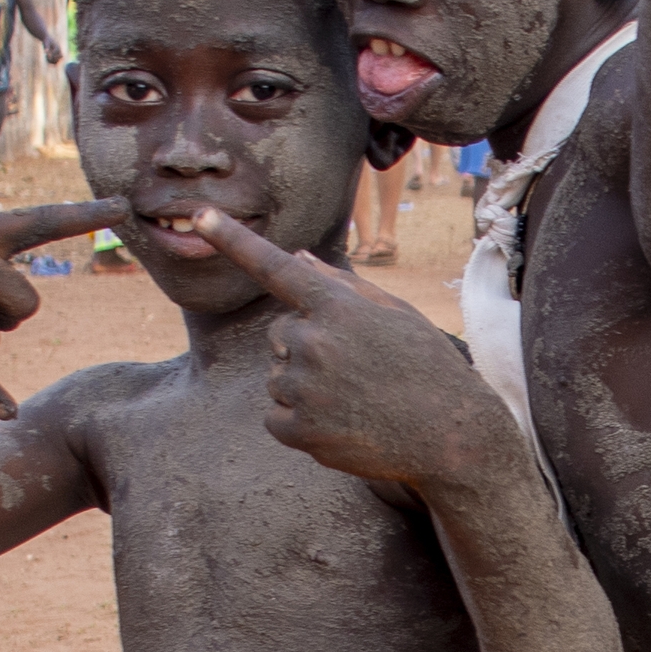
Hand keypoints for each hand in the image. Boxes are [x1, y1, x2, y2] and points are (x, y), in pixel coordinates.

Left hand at [184, 211, 496, 490]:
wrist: (450, 435)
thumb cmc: (426, 366)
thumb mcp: (395, 314)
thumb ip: (340, 284)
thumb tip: (295, 255)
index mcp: (337, 306)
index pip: (275, 267)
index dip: (234, 240)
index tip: (199, 216)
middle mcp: (314, 341)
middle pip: (280, 335)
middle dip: (305, 347)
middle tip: (355, 369)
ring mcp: (305, 387)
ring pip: (276, 377)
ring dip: (303, 387)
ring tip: (353, 399)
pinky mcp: (301, 430)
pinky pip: (274, 418)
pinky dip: (298, 423)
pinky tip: (339, 424)